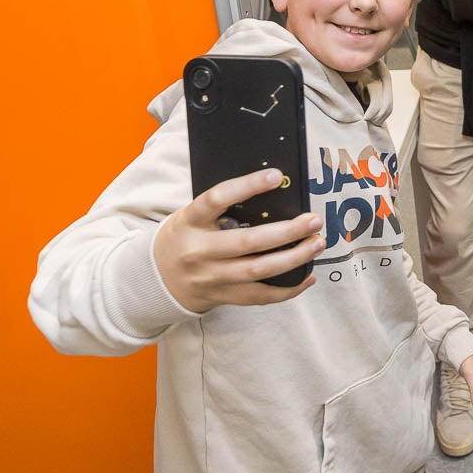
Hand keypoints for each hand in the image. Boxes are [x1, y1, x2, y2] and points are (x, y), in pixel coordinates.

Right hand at [154, 168, 322, 312]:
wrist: (155, 279)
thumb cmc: (185, 236)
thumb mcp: (192, 216)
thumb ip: (222, 207)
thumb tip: (274, 189)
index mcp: (189, 222)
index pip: (216, 199)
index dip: (247, 186)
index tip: (277, 175)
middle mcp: (198, 251)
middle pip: (248, 242)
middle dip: (288, 231)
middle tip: (314, 220)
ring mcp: (211, 278)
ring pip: (258, 271)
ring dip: (294, 258)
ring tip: (317, 243)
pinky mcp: (223, 296)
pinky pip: (260, 296)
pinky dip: (288, 289)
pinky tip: (308, 276)